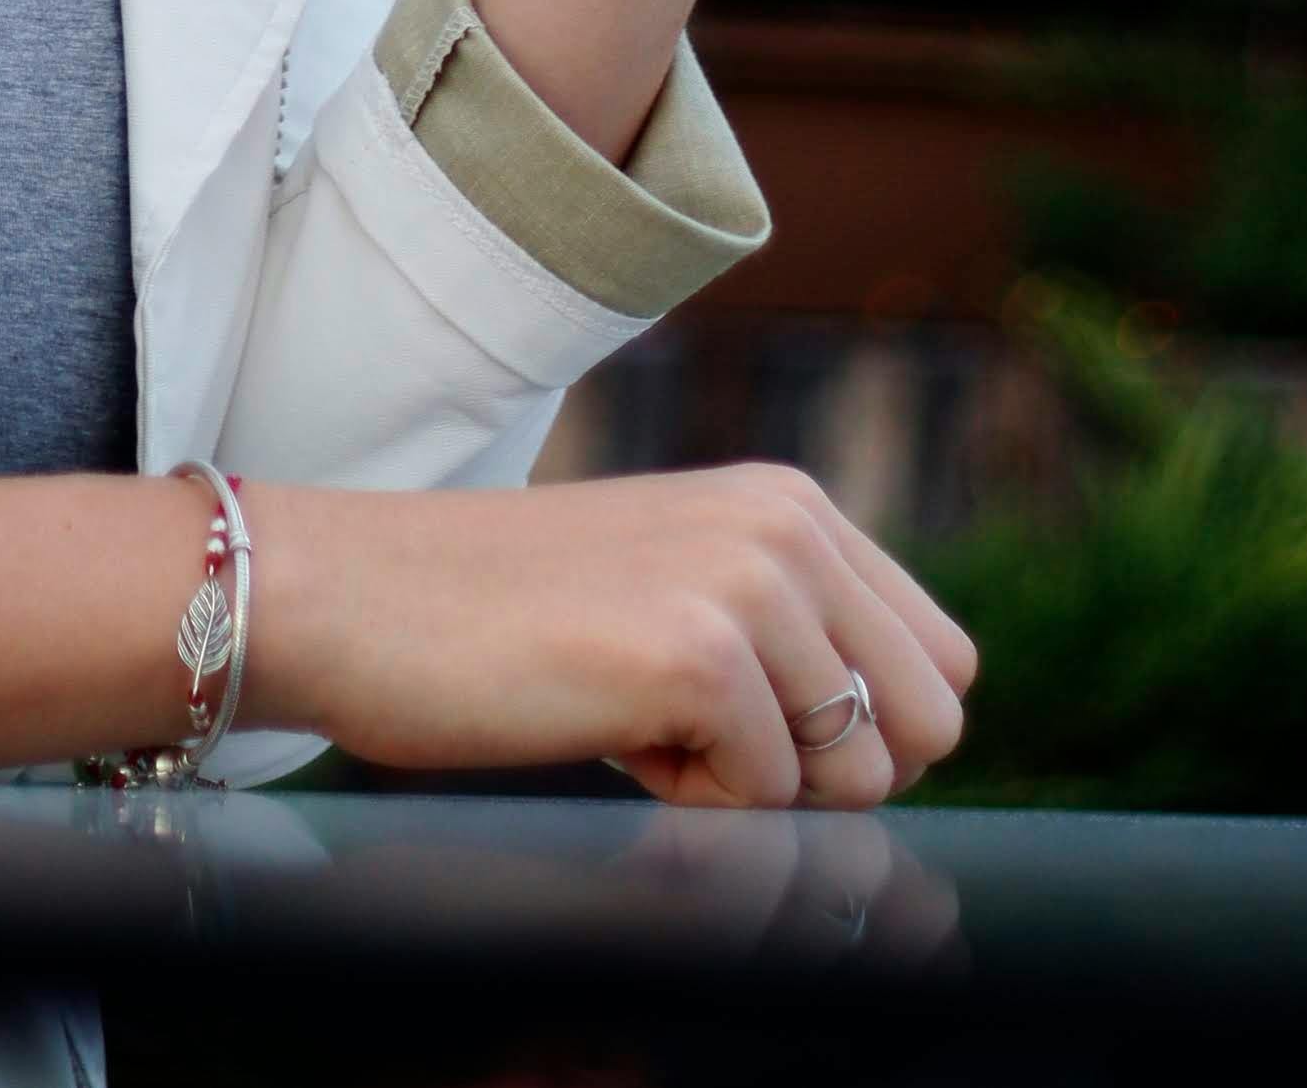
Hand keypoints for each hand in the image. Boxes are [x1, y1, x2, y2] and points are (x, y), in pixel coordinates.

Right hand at [246, 463, 973, 809]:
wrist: (363, 597)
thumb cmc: (512, 618)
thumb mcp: (683, 586)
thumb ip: (793, 635)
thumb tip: (903, 746)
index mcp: (793, 503)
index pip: (943, 664)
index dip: (864, 732)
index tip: (755, 724)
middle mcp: (790, 524)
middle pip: (930, 725)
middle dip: (830, 771)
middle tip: (702, 732)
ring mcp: (750, 581)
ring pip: (855, 776)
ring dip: (752, 785)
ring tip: (639, 714)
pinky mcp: (700, 654)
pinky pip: (764, 802)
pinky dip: (687, 799)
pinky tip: (602, 723)